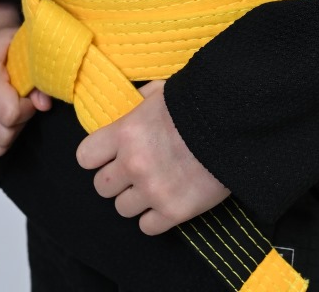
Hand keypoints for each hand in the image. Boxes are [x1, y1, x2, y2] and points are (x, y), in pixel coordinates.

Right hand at [0, 2, 51, 159]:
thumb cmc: (5, 45)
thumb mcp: (25, 49)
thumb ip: (38, 75)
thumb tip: (44, 105)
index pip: (9, 113)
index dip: (27, 107)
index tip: (28, 93)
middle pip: (3, 135)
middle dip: (20, 122)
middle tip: (22, 102)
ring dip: (10, 133)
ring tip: (11, 109)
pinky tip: (0, 119)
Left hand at [75, 80, 230, 234]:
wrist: (233, 124)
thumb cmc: (197, 103)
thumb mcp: (162, 92)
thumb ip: (139, 102)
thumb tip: (131, 105)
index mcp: (126, 132)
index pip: (85, 157)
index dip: (97, 157)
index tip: (109, 155)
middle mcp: (133, 164)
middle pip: (102, 187)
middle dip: (117, 179)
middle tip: (136, 170)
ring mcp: (152, 191)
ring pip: (122, 209)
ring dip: (135, 199)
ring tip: (155, 185)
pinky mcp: (174, 212)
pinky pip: (147, 227)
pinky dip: (155, 218)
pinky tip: (167, 200)